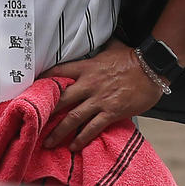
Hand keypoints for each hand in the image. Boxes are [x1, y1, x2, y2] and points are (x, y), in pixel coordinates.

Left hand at [41, 39, 164, 151]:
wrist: (153, 68)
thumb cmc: (133, 58)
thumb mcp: (112, 47)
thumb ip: (99, 48)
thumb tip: (96, 39)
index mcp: (86, 67)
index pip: (59, 72)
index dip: (44, 80)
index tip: (31, 88)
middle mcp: (89, 84)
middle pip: (61, 99)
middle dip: (46, 112)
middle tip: (33, 122)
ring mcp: (100, 99)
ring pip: (73, 117)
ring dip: (59, 131)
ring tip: (49, 142)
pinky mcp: (112, 112)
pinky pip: (93, 128)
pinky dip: (82, 138)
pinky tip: (73, 146)